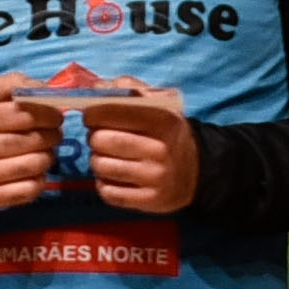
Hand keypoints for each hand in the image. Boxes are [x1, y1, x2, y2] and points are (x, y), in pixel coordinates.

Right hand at [0, 82, 71, 214]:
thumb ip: (12, 84)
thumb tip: (44, 89)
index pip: (24, 114)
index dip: (48, 114)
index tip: (56, 116)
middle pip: (32, 140)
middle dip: (53, 136)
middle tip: (55, 134)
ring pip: (34, 165)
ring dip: (49, 157)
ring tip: (46, 152)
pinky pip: (29, 190)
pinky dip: (40, 180)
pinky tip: (36, 172)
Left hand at [78, 87, 200, 216]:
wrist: (197, 171)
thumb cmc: (169, 132)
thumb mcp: (160, 103)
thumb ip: (130, 88)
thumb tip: (96, 87)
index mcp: (163, 120)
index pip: (111, 112)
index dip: (92, 113)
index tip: (91, 116)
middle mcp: (161, 150)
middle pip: (101, 140)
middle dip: (93, 137)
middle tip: (98, 136)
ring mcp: (155, 178)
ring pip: (100, 167)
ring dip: (96, 160)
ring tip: (106, 156)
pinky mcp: (149, 201)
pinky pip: (107, 191)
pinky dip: (103, 182)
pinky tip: (113, 176)